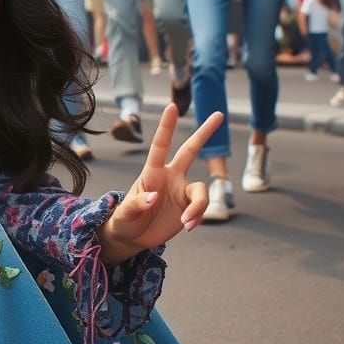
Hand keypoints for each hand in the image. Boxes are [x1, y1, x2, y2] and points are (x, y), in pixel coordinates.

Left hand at [98, 104, 223, 262]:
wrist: (133, 237)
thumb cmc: (124, 221)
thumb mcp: (124, 215)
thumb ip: (136, 205)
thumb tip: (153, 197)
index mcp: (152, 173)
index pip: (160, 146)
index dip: (166, 127)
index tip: (172, 106)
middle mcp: (170, 177)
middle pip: (190, 150)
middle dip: (205, 132)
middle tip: (219, 114)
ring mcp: (181, 191)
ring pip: (202, 190)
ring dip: (198, 207)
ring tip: (186, 223)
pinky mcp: (189, 206)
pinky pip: (202, 208)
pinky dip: (197, 218)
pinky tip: (187, 227)